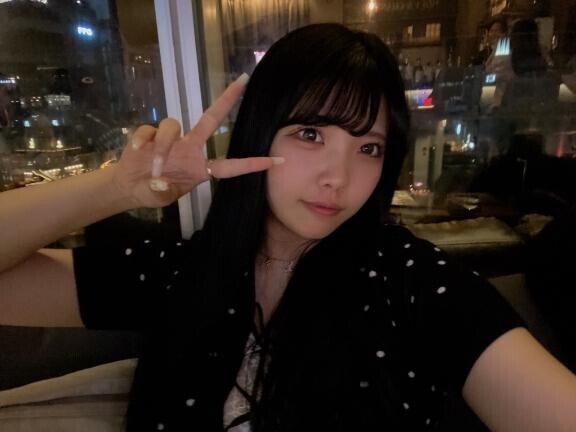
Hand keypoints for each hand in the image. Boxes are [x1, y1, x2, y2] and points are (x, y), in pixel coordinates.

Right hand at [111, 74, 283, 208]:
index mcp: (200, 168)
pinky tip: (136, 151)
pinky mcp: (150, 134)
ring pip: (172, 126)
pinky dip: (143, 141)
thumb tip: (158, 180)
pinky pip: (150, 130)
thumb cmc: (152, 193)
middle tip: (244, 80)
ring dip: (162, 146)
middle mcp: (190, 149)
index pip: (231, 166)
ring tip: (153, 168)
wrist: (128, 187)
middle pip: (211, 119)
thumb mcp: (161, 198)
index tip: (276, 160)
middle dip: (227, 100)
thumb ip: (163, 192)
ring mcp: (171, 140)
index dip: (252, 164)